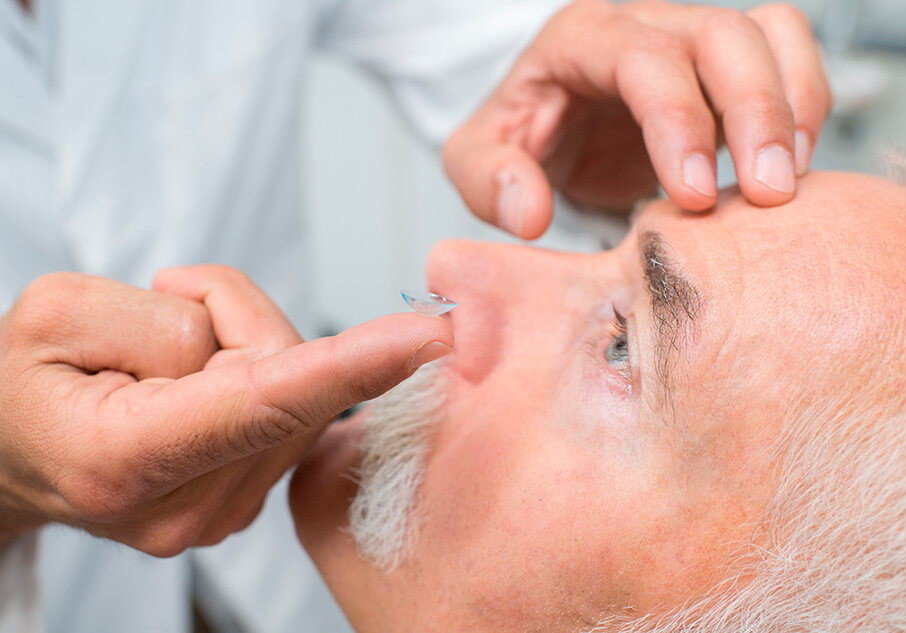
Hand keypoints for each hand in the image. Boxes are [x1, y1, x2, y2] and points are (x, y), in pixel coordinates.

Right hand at [0, 266, 451, 555]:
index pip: (266, 404)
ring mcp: (221, 515)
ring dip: (239, 347)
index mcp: (127, 461)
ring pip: (295, 386)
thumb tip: (253, 348)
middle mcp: (188, 508)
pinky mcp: (246, 501)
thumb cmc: (26, 383)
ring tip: (161, 364)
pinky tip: (195, 390)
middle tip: (158, 319)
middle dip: (234, 322)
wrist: (13, 448)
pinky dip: (252, 377)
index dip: (352, 364)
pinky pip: (290, 410)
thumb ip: (169, 319)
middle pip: (283, 373)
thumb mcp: (62, 312)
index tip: (427, 336)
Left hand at [444, 0, 831, 237]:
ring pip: (767, 33)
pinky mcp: (723, 62)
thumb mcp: (475, 163)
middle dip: (754, 113)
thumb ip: (488, 182)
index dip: (678, 120)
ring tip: (785, 182)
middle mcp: (641, 23)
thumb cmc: (520, 142)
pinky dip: (804, 101)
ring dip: (792, 105)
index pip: (642, 58)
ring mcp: (688, 35)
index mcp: (577, 41)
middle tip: (766, 196)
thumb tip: (528, 213)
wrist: (551, 128)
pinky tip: (790, 162)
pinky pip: (785, 51)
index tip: (693, 196)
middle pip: (720, 34)